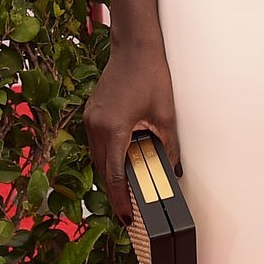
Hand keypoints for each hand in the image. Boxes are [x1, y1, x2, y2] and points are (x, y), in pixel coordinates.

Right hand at [84, 43, 179, 222]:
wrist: (135, 45)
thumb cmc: (150, 74)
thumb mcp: (165, 114)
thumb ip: (168, 145)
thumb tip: (173, 169)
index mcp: (113, 129)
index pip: (113, 175)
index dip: (120, 200)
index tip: (126, 218)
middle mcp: (95, 126)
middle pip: (102, 169)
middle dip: (115, 190)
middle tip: (130, 208)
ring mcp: (90, 118)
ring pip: (97, 156)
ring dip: (110, 171)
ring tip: (128, 185)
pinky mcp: (92, 112)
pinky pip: (97, 142)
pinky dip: (107, 154)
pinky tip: (123, 157)